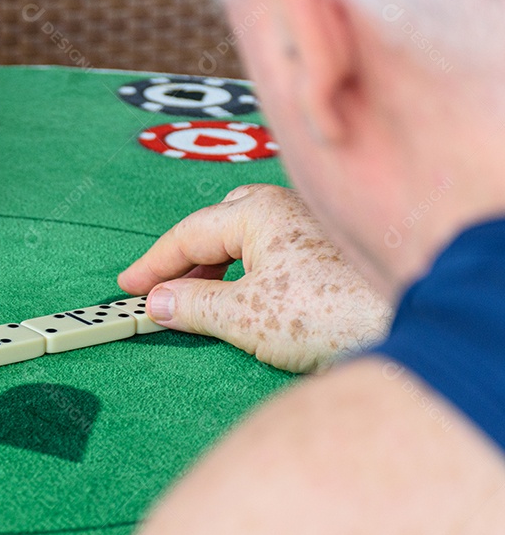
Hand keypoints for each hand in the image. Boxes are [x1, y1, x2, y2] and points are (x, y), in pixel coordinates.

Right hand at [118, 185, 391, 372]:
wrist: (406, 327)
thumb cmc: (324, 314)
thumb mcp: (243, 317)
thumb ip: (192, 306)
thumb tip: (156, 302)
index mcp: (257, 211)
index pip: (188, 234)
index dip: (153, 264)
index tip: (128, 287)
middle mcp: (284, 207)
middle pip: (219, 225)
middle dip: (188, 258)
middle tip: (164, 293)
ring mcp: (311, 226)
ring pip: (248, 237)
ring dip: (218, 267)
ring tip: (202, 302)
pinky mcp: (331, 251)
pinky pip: (272, 251)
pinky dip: (247, 272)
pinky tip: (251, 299)